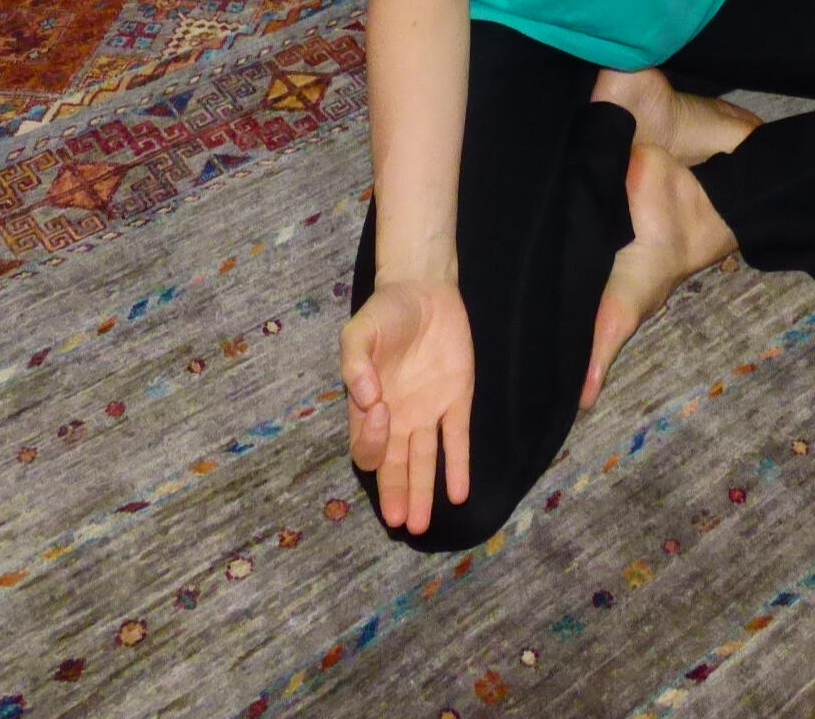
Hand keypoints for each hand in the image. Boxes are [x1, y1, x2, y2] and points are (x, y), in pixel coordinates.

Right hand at [339, 276, 473, 535]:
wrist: (424, 290)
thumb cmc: (386, 313)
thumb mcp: (360, 331)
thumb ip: (355, 362)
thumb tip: (364, 395)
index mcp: (370, 407)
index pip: (369, 445)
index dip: (373, 442)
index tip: (382, 413)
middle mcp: (399, 417)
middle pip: (395, 466)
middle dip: (395, 494)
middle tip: (398, 522)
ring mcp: (429, 411)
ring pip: (423, 462)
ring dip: (422, 492)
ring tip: (419, 524)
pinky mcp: (457, 400)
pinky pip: (457, 439)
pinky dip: (458, 466)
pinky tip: (459, 493)